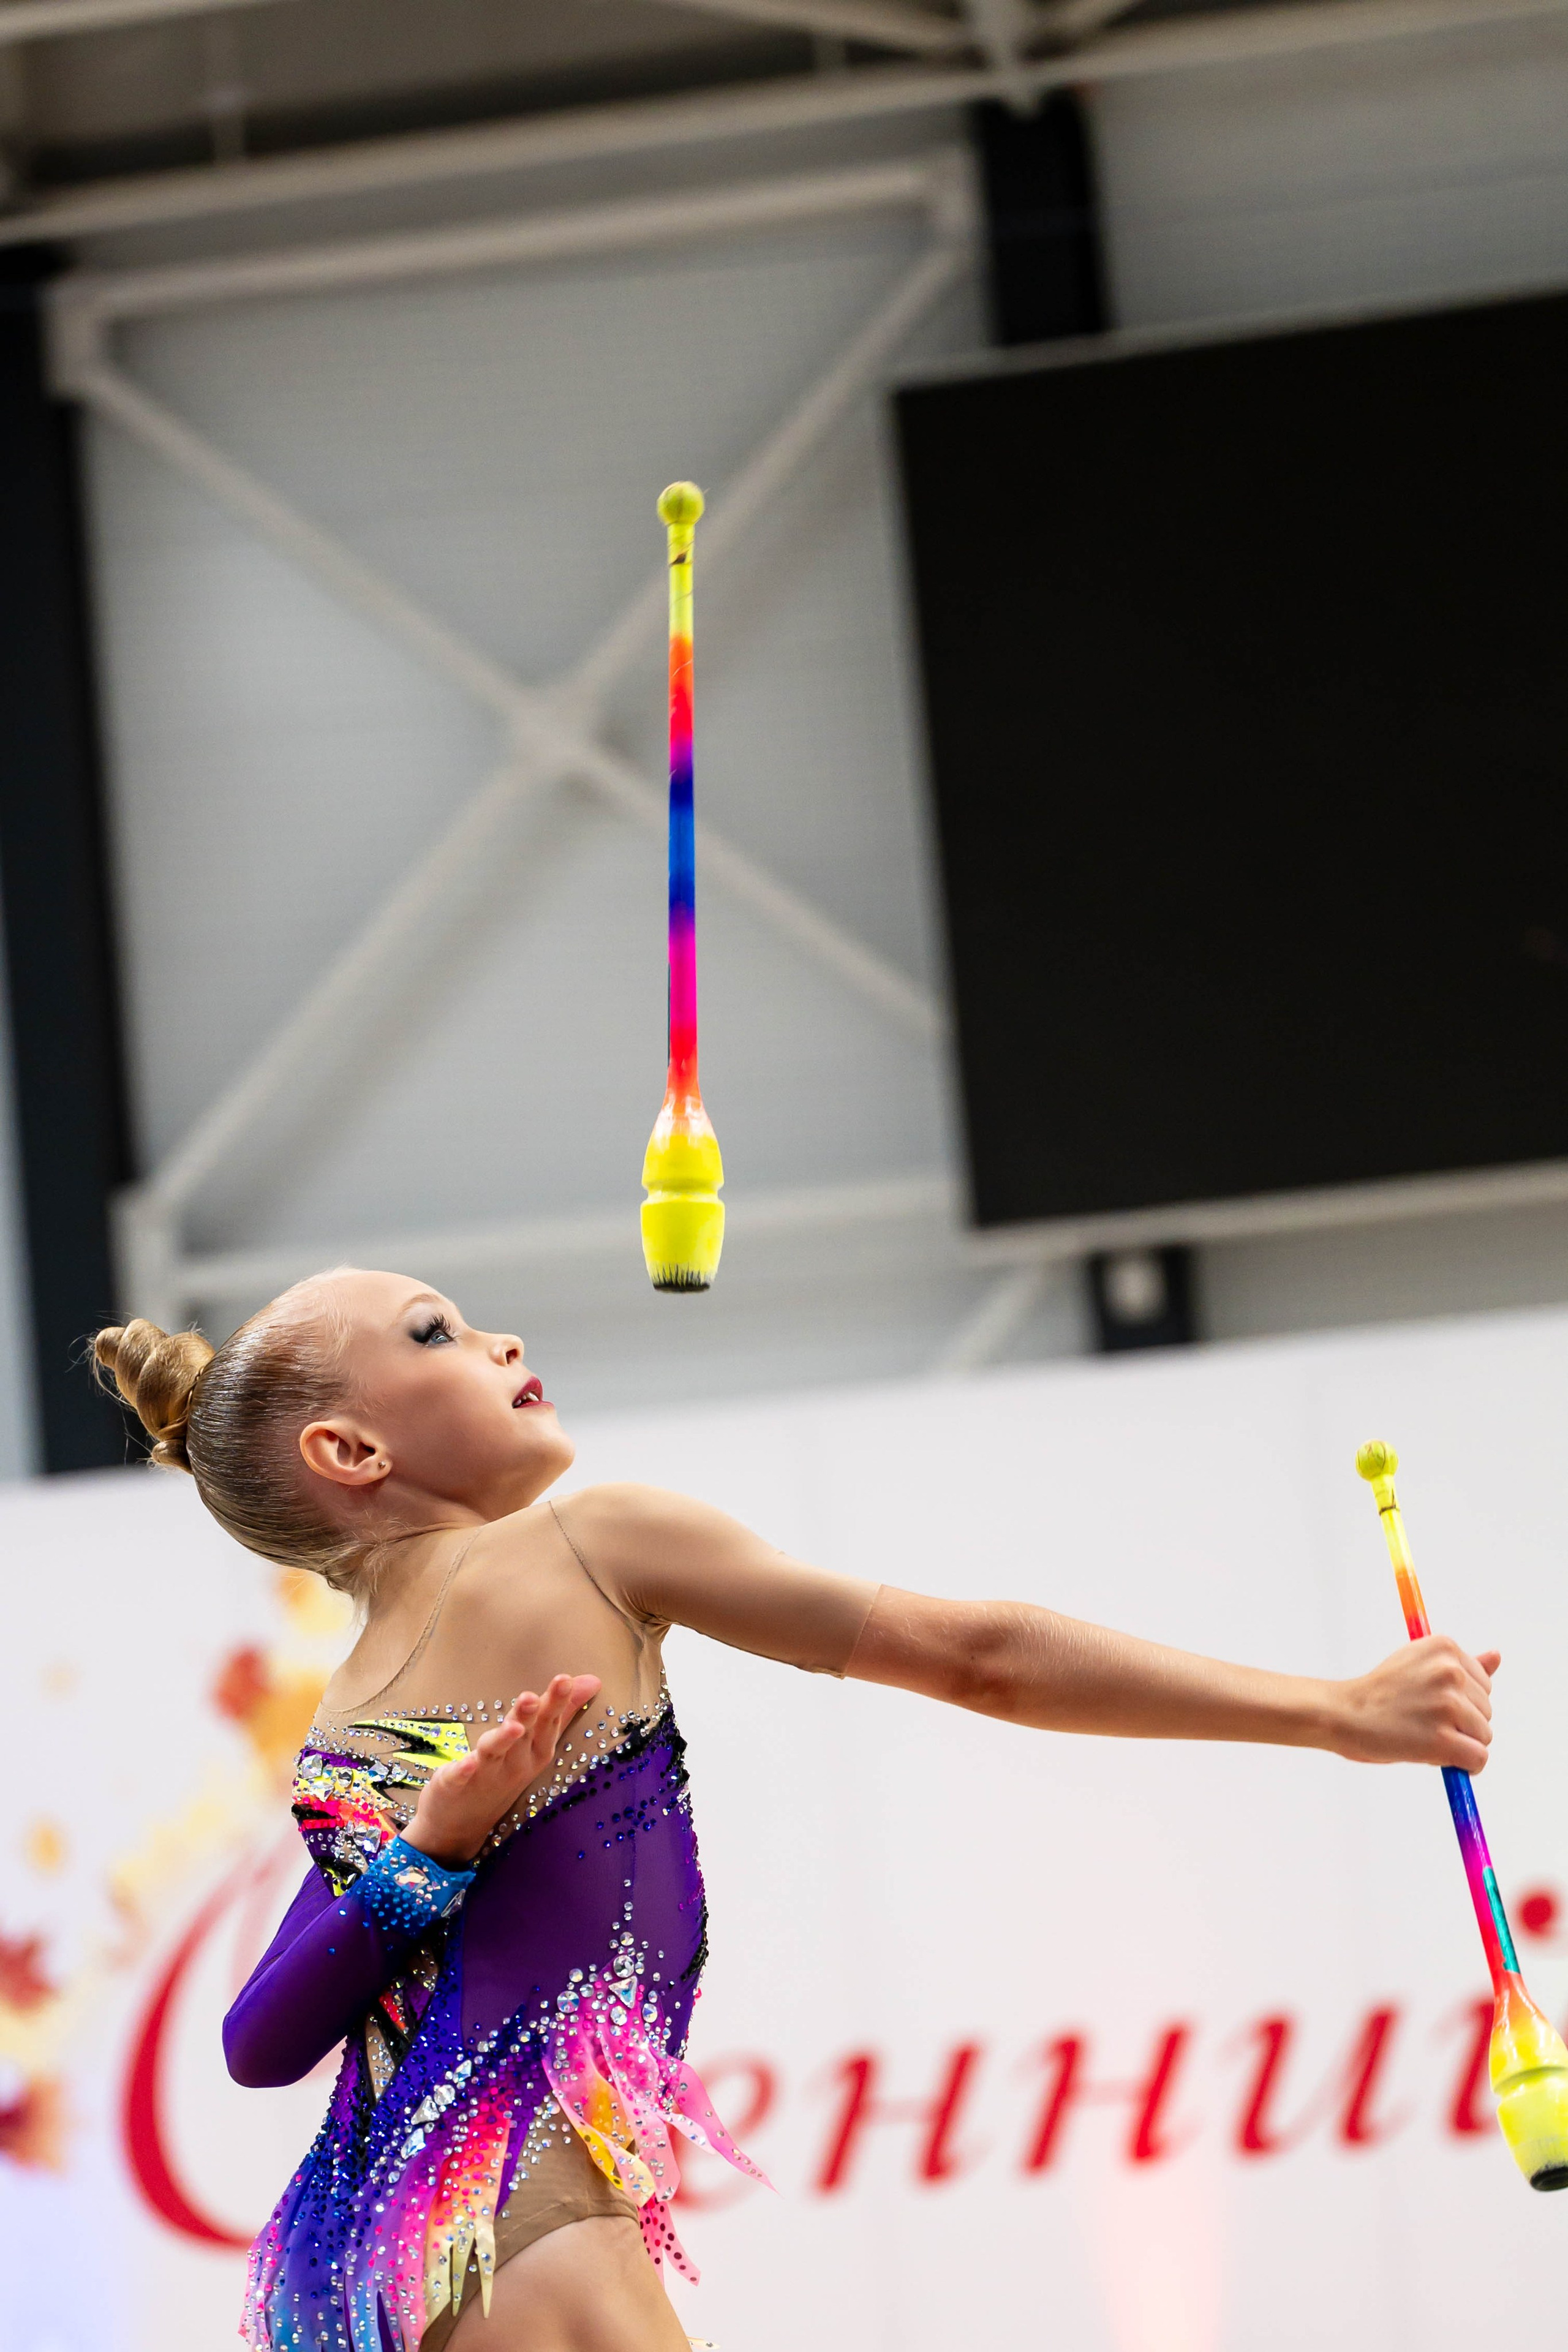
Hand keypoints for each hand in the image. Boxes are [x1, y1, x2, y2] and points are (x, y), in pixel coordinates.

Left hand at [403, 1673, 600, 1866]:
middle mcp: (515, 1764)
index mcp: (534, 1752)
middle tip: (533, 1697)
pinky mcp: (455, 1784)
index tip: (565, 1679)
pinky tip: (465, 1764)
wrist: (463, 1823)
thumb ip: (560, 1711)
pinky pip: (460, 1778)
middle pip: (524, 1737)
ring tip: (512, 1726)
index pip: (548, 1723)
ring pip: (496, 1752)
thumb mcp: (536, 1743)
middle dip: (530, 1717)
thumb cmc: (505, 1772)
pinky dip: (463, 1771)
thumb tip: (592, 1680)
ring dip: (504, 1740)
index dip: (556, 1702)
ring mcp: (486, 1775)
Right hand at [1330, 1635, 1499, 1769]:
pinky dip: (1464, 1766)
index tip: (1429, 1702)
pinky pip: (1478, 1759)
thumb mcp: (1419, 1664)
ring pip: (1483, 1735)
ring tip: (1424, 1735)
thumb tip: (1497, 1656)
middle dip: (1461, 1722)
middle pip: (1486, 1710)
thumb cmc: (1380, 1693)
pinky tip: (1439, 1757)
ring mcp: (1447, 1705)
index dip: (1459, 1700)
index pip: (1483, 1683)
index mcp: (1444, 1646)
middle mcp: (1449, 1671)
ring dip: (1460, 1743)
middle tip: (1422, 1720)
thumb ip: (1463, 1664)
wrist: (1343, 1714)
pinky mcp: (1442, 1739)